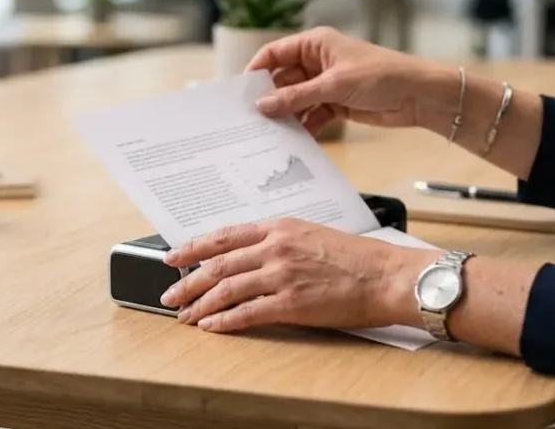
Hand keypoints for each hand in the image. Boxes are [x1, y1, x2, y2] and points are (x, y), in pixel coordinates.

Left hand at [161, 219, 438, 332]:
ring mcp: (281, 275)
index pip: (224, 236)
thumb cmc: (355, 257)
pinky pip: (247, 313)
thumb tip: (248, 254)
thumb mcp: (311, 233)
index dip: (193, 247)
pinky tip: (212, 326)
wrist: (385, 275)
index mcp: (279, 228)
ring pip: (226, 289)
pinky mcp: (291, 304)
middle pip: (218, 265)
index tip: (173, 257)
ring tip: (185, 315)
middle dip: (188, 281)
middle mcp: (275, 248)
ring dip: (200, 304)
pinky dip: (224, 321)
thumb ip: (278, 240)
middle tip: (169, 294)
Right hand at [247, 27, 444, 134]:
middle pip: (282, 79)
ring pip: (296, 99)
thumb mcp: (334, 85)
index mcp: (315, 43)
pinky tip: (294, 139)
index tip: (241, 92)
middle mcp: (317, 61)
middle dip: (270, 98)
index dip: (256, 70)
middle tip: (251, 119)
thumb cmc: (381, 75)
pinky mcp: (336, 103)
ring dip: (286, 115)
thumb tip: (263, 105)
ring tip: (269, 133)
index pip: (275, 53)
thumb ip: (297, 97)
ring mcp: (326, 83)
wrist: (418, 95)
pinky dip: (304, 125)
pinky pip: (311, 114)